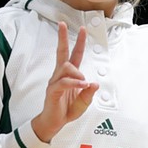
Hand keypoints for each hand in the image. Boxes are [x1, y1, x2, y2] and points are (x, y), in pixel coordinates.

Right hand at [31, 22, 98, 142]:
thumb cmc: (66, 110)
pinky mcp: (53, 91)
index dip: (78, 42)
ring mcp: (55, 82)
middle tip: (63, 24)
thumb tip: (95, 84)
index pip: (74, 55)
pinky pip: (64, 82)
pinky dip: (75, 83)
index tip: (82, 29)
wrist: (54, 122)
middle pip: (61, 52)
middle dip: (62, 38)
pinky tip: (82, 85)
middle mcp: (60, 75)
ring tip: (82, 83)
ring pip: (66, 67)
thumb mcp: (83, 102)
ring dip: (77, 73)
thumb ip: (89, 93)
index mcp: (69, 75)